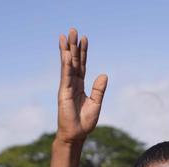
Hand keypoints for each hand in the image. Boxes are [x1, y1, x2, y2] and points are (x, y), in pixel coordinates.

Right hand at [56, 27, 107, 143]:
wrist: (76, 135)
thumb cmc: (85, 122)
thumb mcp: (96, 103)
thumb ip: (99, 89)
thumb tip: (104, 75)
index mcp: (80, 85)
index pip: (82, 65)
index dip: (83, 52)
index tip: (84, 38)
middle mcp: (72, 84)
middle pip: (74, 61)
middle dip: (73, 46)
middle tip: (73, 30)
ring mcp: (67, 87)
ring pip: (68, 65)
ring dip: (67, 50)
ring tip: (66, 36)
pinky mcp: (64, 93)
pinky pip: (66, 76)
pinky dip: (67, 65)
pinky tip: (67, 55)